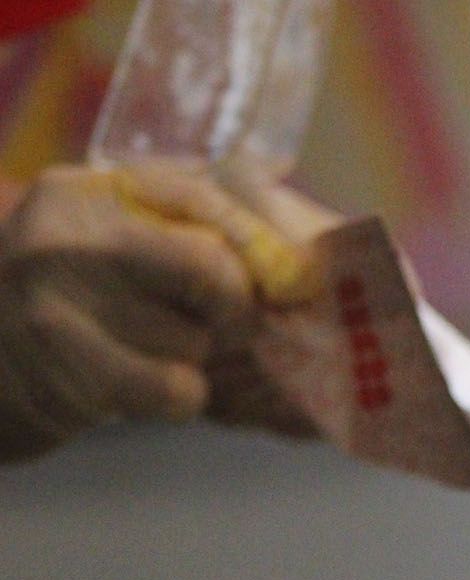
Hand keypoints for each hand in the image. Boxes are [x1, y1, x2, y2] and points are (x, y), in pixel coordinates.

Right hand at [0, 165, 302, 459]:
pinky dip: (182, 395)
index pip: (201, 194)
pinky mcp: (71, 371)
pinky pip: (177, 388)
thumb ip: (184, 205)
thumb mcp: (107, 233)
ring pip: (195, 336)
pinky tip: (149, 387)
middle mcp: (67, 237)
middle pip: (210, 265)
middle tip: (228, 320)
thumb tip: (279, 170)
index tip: (286, 273)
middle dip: (236, 303)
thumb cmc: (71, 299)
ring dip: (196, 354)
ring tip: (152, 348)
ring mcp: (60, 303)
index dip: (257, 239)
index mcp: (83, 193)